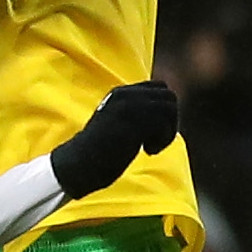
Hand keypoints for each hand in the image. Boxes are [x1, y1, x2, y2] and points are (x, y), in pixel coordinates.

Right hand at [49, 80, 181, 197]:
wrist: (80, 163)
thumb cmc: (101, 149)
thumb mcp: (120, 122)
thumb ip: (139, 113)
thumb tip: (170, 112)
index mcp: (122, 93)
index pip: (160, 88)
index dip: (165, 109)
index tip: (153, 129)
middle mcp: (126, 95)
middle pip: (169, 97)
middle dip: (170, 119)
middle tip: (155, 139)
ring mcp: (130, 107)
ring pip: (170, 109)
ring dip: (168, 131)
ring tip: (151, 146)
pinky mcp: (134, 123)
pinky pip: (164, 124)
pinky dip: (162, 140)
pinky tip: (148, 151)